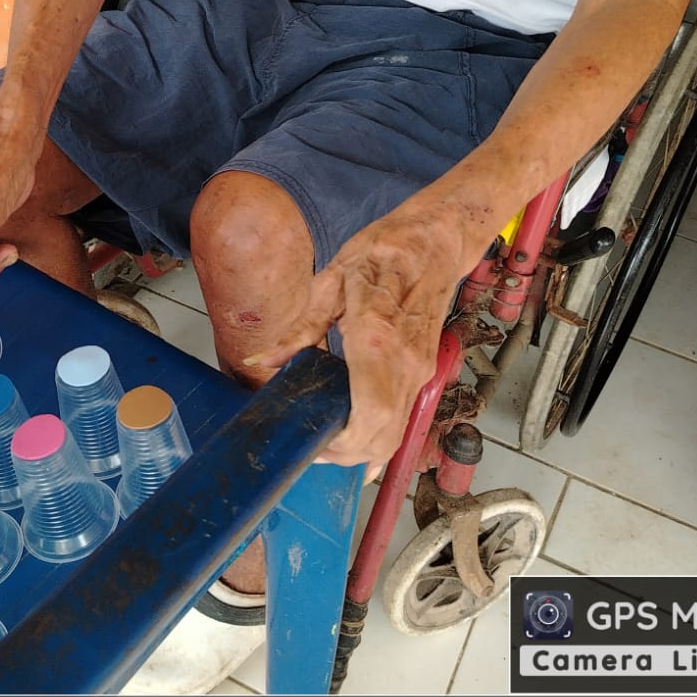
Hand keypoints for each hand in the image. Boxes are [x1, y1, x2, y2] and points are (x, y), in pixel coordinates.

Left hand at [250, 202, 473, 469]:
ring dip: (364, 450)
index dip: (344, 444)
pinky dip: (381, 437)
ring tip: (328, 442)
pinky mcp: (425, 371)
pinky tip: (355, 437)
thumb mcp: (331, 281)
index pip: (371, 414)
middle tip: (312, 448)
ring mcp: (420, 371)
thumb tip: (260, 361)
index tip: (315, 444)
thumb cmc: (384, 252)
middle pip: (385, 436)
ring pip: (397, 434)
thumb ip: (299, 330)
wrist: (435, 240)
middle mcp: (406, 364)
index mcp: (377, 338)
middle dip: (347, 455)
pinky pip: (404, 419)